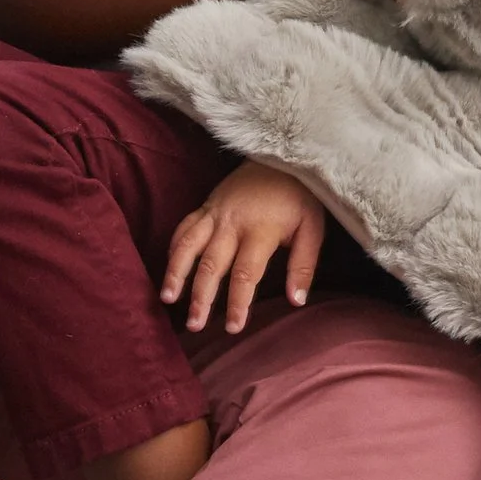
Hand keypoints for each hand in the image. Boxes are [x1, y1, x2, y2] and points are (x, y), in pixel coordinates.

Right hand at [161, 161, 325, 334]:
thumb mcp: (313, 228)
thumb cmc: (300, 196)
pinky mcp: (206, 205)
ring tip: (167, 299)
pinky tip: (170, 269)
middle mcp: (231, 222)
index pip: (245, 274)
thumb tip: (296, 301)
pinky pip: (184, 227)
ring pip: (188, 245)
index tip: (233, 327)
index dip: (237, 302)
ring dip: (176, 273)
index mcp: (260, 230)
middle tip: (195, 325)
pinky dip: (174, 248)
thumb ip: (303, 266)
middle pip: (211, 265)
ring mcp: (215, 212)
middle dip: (201, 297)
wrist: (282, 152)